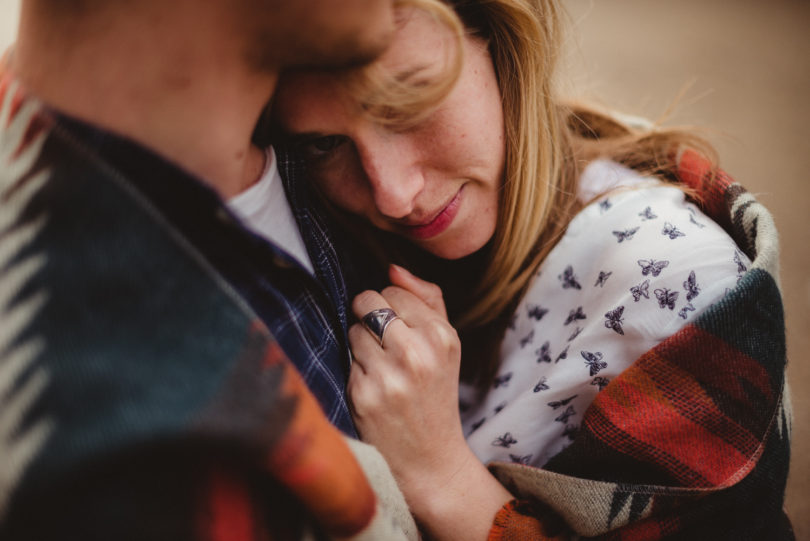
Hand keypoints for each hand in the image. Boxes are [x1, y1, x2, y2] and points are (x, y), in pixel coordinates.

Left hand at [348, 265, 512, 540]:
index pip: (394, 291)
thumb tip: (393, 268)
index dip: (389, 305)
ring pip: (353, 330)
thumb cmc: (436, 389)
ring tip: (380, 365)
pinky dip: (355, 369)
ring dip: (360, 343)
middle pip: (368, 303)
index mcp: (441, 336)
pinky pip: (346, 360)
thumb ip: (427, 298)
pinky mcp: (363, 396)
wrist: (430, 453)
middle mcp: (417, 354)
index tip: (396, 324)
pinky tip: (373, 386)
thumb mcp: (447, 343)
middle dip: (368, 316)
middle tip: (380, 339)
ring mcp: (389, 377)